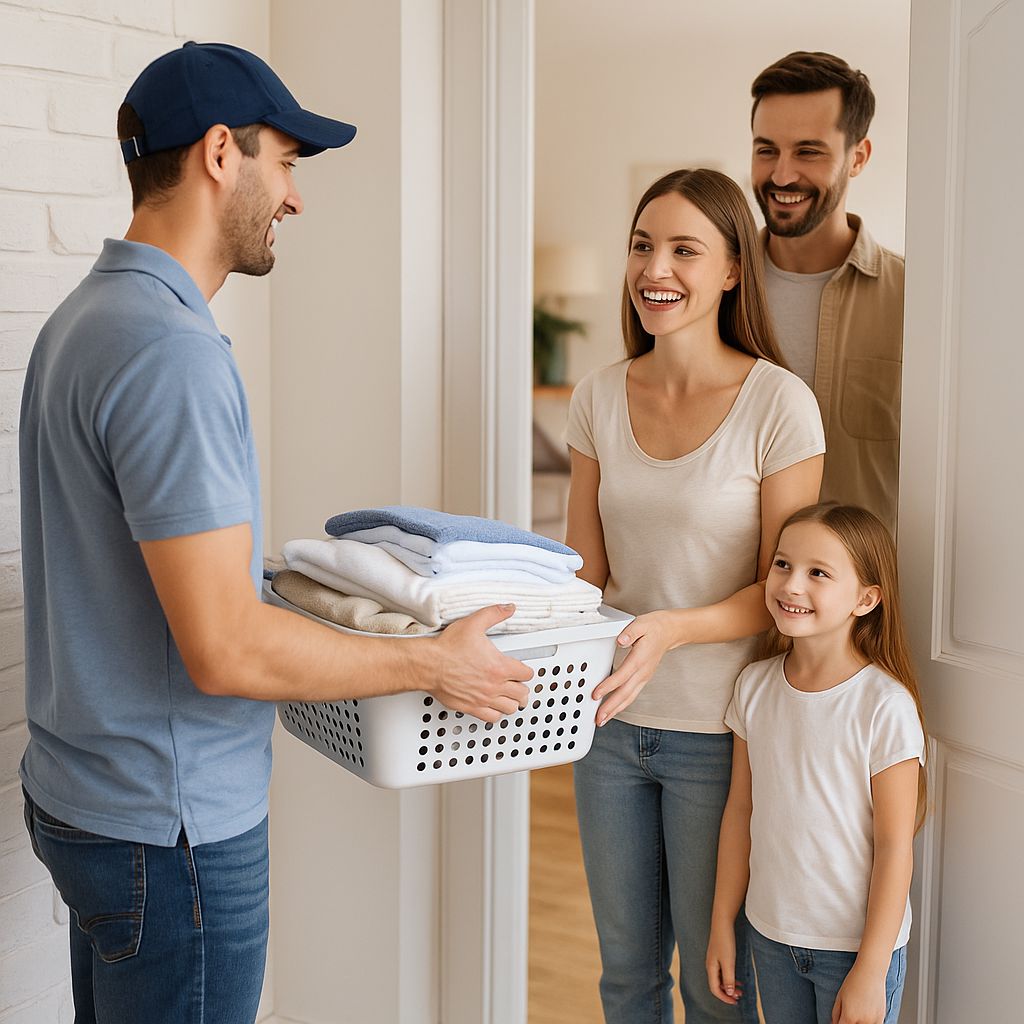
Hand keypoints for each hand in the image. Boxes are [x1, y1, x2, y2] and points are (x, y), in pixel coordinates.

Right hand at [431, 605, 532, 721]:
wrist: (428, 664)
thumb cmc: (448, 647)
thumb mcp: (474, 623)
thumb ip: (494, 614)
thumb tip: (508, 608)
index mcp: (499, 666)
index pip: (527, 674)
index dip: (526, 671)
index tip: (521, 669)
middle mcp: (494, 685)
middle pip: (522, 694)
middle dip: (521, 688)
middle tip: (517, 683)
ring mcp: (483, 698)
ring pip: (510, 708)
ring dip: (512, 701)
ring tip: (508, 696)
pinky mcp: (471, 707)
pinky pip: (493, 717)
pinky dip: (496, 713)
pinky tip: (493, 706)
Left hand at [592, 611, 677, 724]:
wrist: (670, 631)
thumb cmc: (655, 627)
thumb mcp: (641, 623)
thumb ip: (630, 632)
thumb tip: (621, 640)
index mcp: (640, 659)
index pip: (622, 676)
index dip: (608, 686)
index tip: (596, 694)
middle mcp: (643, 671)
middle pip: (625, 693)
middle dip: (611, 707)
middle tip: (598, 718)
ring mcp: (644, 676)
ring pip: (629, 697)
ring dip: (615, 710)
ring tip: (602, 719)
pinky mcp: (643, 678)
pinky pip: (632, 694)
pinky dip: (621, 704)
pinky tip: (613, 709)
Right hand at [706, 922, 742, 1004]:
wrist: (722, 923)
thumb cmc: (724, 941)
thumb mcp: (728, 962)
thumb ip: (728, 978)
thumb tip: (728, 992)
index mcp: (711, 968)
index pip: (715, 989)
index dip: (724, 998)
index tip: (734, 1002)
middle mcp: (710, 965)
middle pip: (717, 985)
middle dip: (728, 992)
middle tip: (740, 996)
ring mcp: (714, 960)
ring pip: (720, 978)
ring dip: (729, 985)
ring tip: (740, 988)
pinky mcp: (718, 955)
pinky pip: (722, 971)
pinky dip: (729, 977)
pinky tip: (737, 978)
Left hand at [831, 964, 885, 1023]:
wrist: (870, 973)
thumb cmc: (854, 981)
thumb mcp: (840, 997)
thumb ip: (836, 1013)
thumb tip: (834, 1023)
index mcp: (849, 1016)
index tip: (839, 1020)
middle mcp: (862, 1021)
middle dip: (849, 1022)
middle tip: (849, 1014)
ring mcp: (873, 1021)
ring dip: (859, 1023)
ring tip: (857, 1013)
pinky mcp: (881, 1018)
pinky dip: (869, 1022)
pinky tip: (866, 1016)